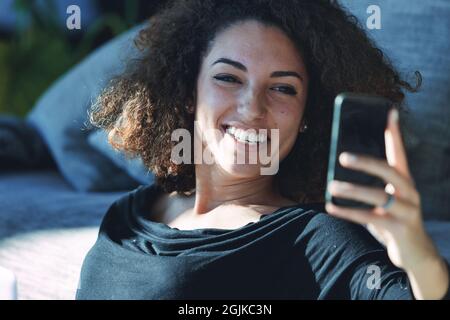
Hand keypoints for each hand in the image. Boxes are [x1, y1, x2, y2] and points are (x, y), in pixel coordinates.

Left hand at [325, 109, 448, 298]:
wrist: (416, 254)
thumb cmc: (395, 220)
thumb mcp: (387, 200)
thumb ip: (373, 186)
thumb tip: (339, 171)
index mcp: (405, 182)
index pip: (400, 153)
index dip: (394, 134)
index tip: (388, 112)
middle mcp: (410, 193)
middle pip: (389, 171)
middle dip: (367, 162)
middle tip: (342, 157)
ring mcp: (407, 211)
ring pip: (378, 196)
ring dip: (352, 191)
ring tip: (331, 186)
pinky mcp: (399, 229)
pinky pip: (369, 218)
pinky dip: (348, 212)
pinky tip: (331, 207)